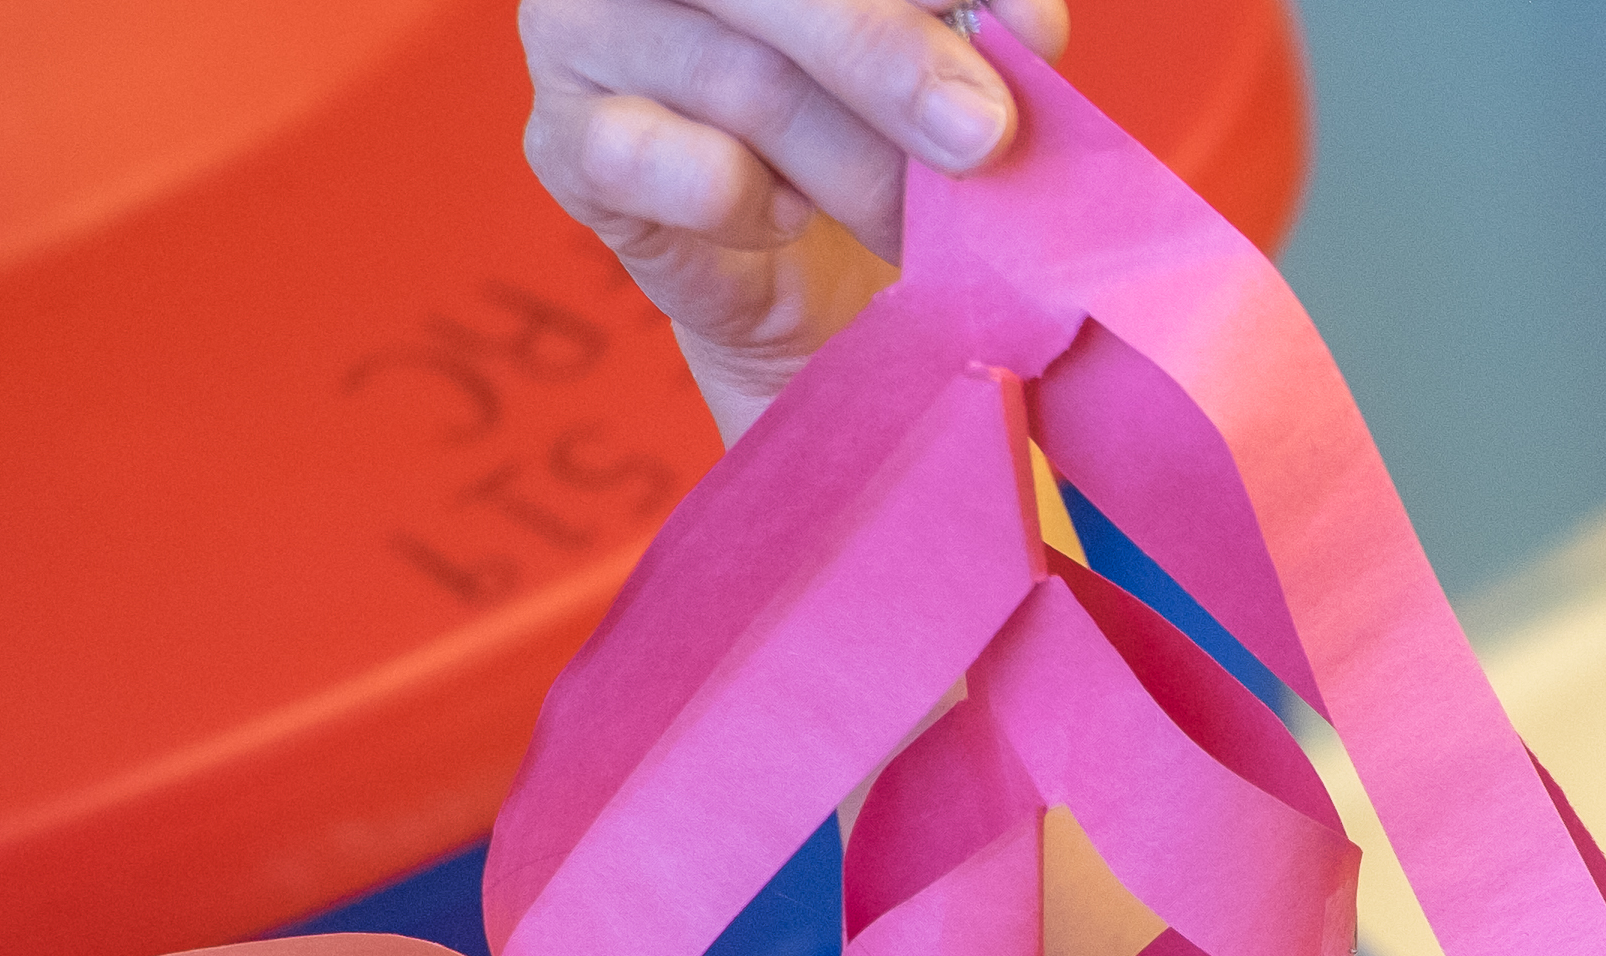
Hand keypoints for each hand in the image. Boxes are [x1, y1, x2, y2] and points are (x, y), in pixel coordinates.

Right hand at [519, 0, 1074, 438]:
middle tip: (987, 139)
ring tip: (915, 219)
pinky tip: (788, 216)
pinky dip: (745, 201)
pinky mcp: (566, 141)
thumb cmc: (874, 139)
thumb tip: (1028, 31)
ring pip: (745, 85)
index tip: (1039, 34)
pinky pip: (658, 162)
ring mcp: (582, 29)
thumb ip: (964, 29)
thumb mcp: (931, 66)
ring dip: (856, 169)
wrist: (810, 276)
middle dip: (894, 62)